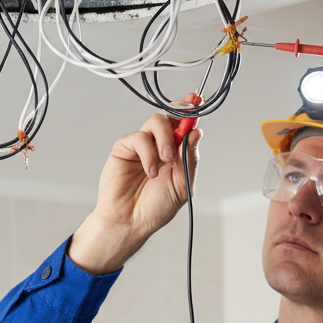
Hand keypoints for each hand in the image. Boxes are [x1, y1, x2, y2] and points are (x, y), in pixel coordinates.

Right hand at [68, 99, 201, 274]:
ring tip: (166, 160)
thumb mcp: (183, 186)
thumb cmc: (155, 208)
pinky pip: (139, 137)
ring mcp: (142, 145)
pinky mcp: (124, 148)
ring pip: (156, 121)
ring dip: (165, 138)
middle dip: (180, 117)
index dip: (191, 111)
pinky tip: (150, 171)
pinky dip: (148, 153)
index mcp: (176, 153)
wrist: (131, 222)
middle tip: (183, 131)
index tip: (197, 101)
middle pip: (171, 116)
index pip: (185, 125)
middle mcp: (159, 145)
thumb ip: (190, 160)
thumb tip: (196, 133)